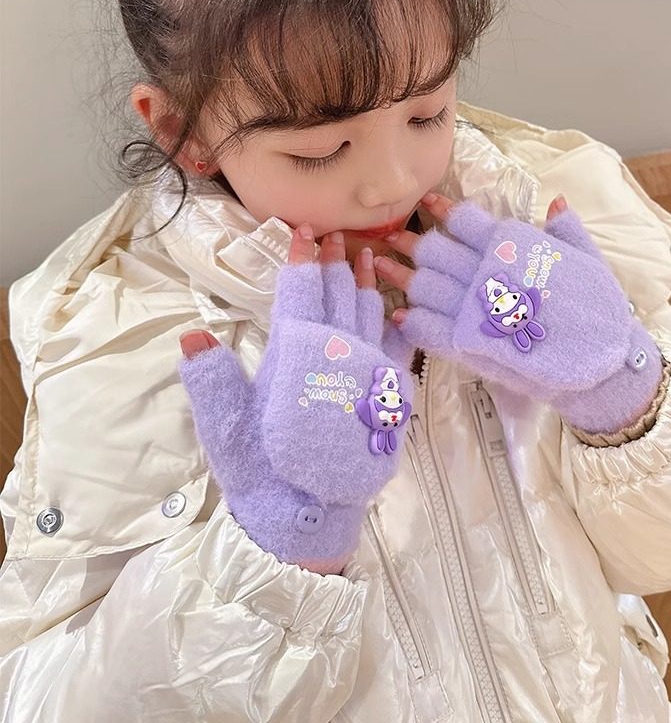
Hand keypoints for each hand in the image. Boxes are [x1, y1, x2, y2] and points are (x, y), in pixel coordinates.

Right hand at [178, 227, 412, 568]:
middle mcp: (338, 359)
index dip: (301, 261)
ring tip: (365, 253)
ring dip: (365, 283)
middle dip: (334, 261)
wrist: (309, 520)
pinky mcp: (385, 399)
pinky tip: (396, 309)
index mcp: (297, 359)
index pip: (299, 296)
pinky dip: (395, 323)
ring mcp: (367, 377)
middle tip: (335, 233)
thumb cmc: (263, 475)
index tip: (304, 232)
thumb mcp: (225, 431)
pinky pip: (395, 349)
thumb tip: (192, 335)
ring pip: (370, 316)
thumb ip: (210, 381)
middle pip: (336, 297)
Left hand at [375, 193, 662, 434]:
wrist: (602, 366)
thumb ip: (567, 231)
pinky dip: (410, 319)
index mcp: (515, 248)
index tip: (428, 205)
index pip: (467, 220)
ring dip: (401, 276)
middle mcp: (488, 273)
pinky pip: (428, 328)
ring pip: (425, 286)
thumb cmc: (600, 312)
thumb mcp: (590, 262)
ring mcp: (475, 310)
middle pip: (436, 251)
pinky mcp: (469, 345)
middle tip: (393, 238)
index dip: (444, 211)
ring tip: (381, 267)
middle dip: (411, 243)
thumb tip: (555, 201)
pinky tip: (398, 314)